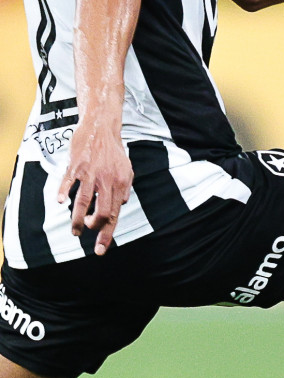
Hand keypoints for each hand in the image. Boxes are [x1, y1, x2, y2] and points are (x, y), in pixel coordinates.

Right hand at [61, 116, 133, 254]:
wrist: (102, 127)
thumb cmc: (114, 152)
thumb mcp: (128, 171)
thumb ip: (124, 190)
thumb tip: (119, 207)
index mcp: (121, 184)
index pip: (114, 215)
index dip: (107, 235)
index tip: (99, 250)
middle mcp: (107, 180)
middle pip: (101, 213)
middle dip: (92, 228)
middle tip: (85, 231)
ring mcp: (91, 173)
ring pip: (83, 202)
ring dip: (77, 219)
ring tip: (74, 230)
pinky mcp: (76, 165)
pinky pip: (69, 182)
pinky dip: (64, 192)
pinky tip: (60, 201)